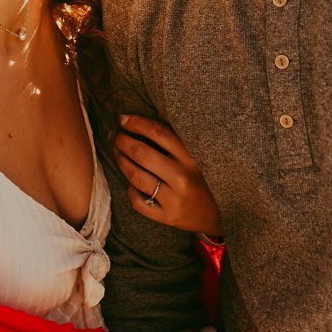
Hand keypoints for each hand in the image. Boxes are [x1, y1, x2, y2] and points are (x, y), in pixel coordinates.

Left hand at [115, 115, 222, 239]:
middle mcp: (182, 177)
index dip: (136, 123)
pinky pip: (138, 202)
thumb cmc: (201, 178)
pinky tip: (131, 183)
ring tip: (117, 153)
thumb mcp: (195, 156)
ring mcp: (174, 199)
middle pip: (142, 153)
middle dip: (123, 141)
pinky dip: (130, 190)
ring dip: (122, 161)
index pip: (159, 132)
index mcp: (191, 157)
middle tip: (115, 135)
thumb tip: (147, 114)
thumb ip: (174, 138)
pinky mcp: (167, 217)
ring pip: (137, 177)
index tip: (122, 118)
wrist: (216, 215)